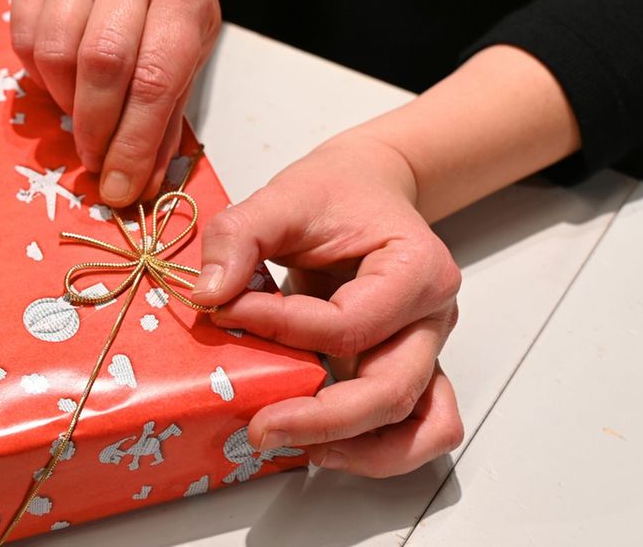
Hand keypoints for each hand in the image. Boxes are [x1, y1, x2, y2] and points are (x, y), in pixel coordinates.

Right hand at [10, 0, 221, 205]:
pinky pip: (25, 39)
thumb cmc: (166, 19)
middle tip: (95, 162)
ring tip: (82, 113)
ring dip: (65, 102)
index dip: (133, 143)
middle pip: (100, 63)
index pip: (154, 78)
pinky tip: (62, 79)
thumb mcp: (187, 63)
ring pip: (55, 52)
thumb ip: (163, 125)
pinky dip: (39, 76)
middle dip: (95, 128)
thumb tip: (135, 187)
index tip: (118, 187)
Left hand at [192, 134, 465, 476]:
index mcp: (416, 270)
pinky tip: (321, 445)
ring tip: (293, 445)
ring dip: (360, 451)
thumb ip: (240, 236)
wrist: (367, 191)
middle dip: (323, 419)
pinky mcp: (406, 372)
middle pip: (393, 390)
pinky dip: (376, 449)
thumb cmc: (335, 194)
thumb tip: (210, 294)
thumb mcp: (282, 197)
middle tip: (259, 426)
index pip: (349, 324)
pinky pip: (416, 430)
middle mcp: (432, 319)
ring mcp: (425, 351)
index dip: (283, 327)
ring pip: (420, 427)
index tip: (227, 311)